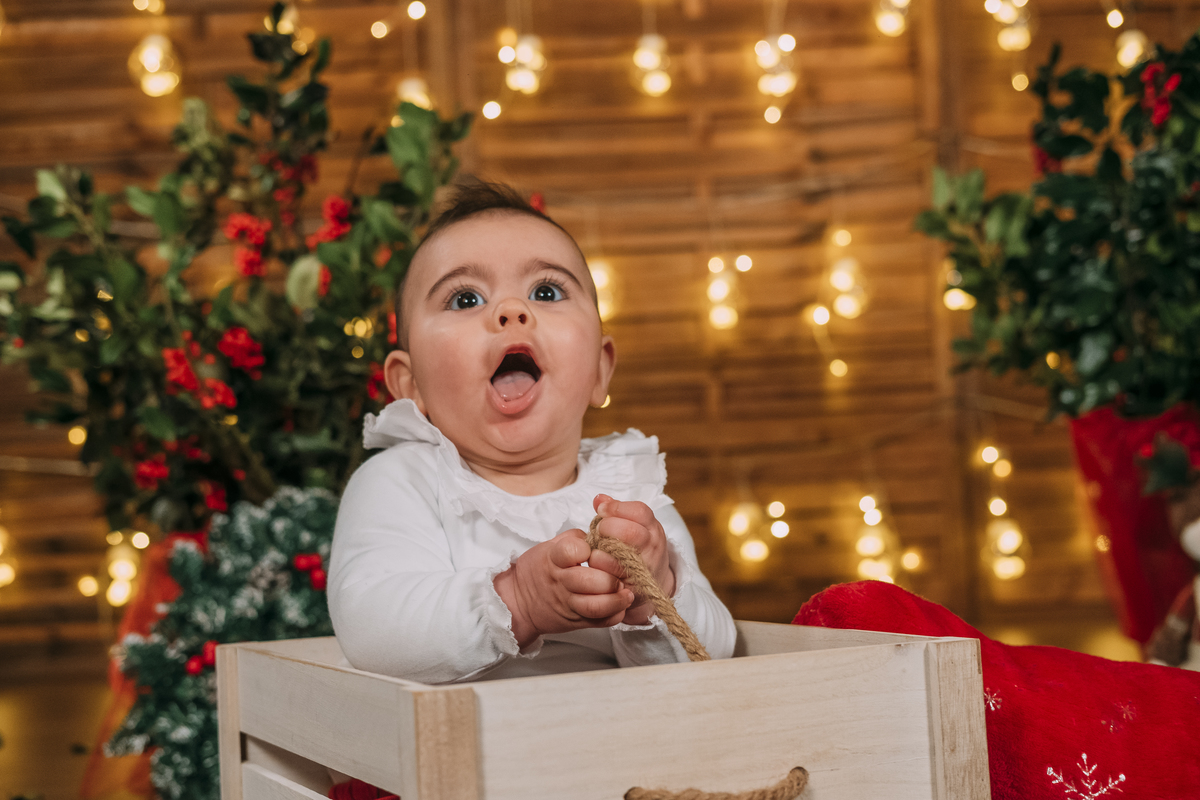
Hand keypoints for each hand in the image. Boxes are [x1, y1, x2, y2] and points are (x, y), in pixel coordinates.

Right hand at [493, 529, 634, 648]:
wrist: (519, 602)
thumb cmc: (541, 569)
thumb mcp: (550, 546)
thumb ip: (574, 538)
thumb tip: (599, 534)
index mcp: (553, 559)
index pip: (572, 551)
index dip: (586, 548)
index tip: (592, 548)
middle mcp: (561, 582)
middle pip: (588, 580)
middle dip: (609, 575)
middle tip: (620, 571)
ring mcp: (569, 604)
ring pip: (595, 605)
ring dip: (616, 599)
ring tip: (627, 592)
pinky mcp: (576, 621)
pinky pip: (599, 622)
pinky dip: (614, 615)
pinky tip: (622, 606)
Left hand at [586, 494, 675, 625]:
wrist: (652, 582)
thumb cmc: (637, 547)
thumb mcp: (634, 525)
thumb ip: (616, 510)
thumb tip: (598, 498)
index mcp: (653, 528)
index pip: (640, 511)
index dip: (617, 508)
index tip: (601, 510)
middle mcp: (652, 547)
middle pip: (631, 532)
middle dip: (608, 528)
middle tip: (598, 530)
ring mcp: (645, 568)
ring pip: (621, 556)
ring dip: (602, 550)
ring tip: (596, 549)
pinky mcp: (634, 587)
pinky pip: (614, 578)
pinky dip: (601, 570)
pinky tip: (596, 564)